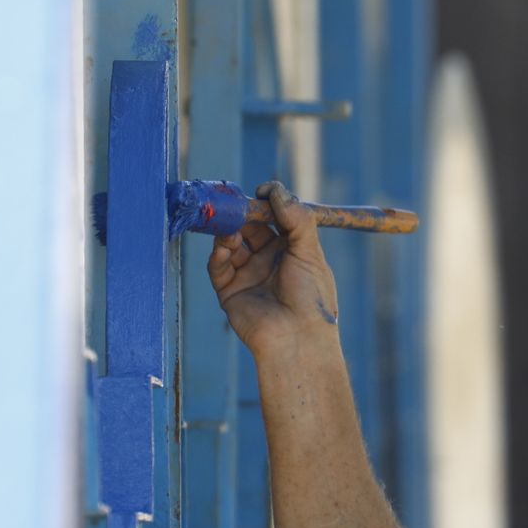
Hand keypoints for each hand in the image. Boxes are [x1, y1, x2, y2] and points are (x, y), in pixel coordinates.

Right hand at [207, 181, 340, 358]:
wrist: (296, 338)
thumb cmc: (310, 296)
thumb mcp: (309, 251)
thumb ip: (296, 217)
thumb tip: (275, 189)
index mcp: (292, 251)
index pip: (275, 219)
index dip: (267, 204)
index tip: (261, 191)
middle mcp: (269, 261)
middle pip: (249, 228)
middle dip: (242, 215)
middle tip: (237, 204)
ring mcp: (248, 275)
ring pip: (231, 244)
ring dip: (228, 232)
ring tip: (230, 227)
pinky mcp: (230, 291)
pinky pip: (218, 268)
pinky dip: (218, 255)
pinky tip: (224, 247)